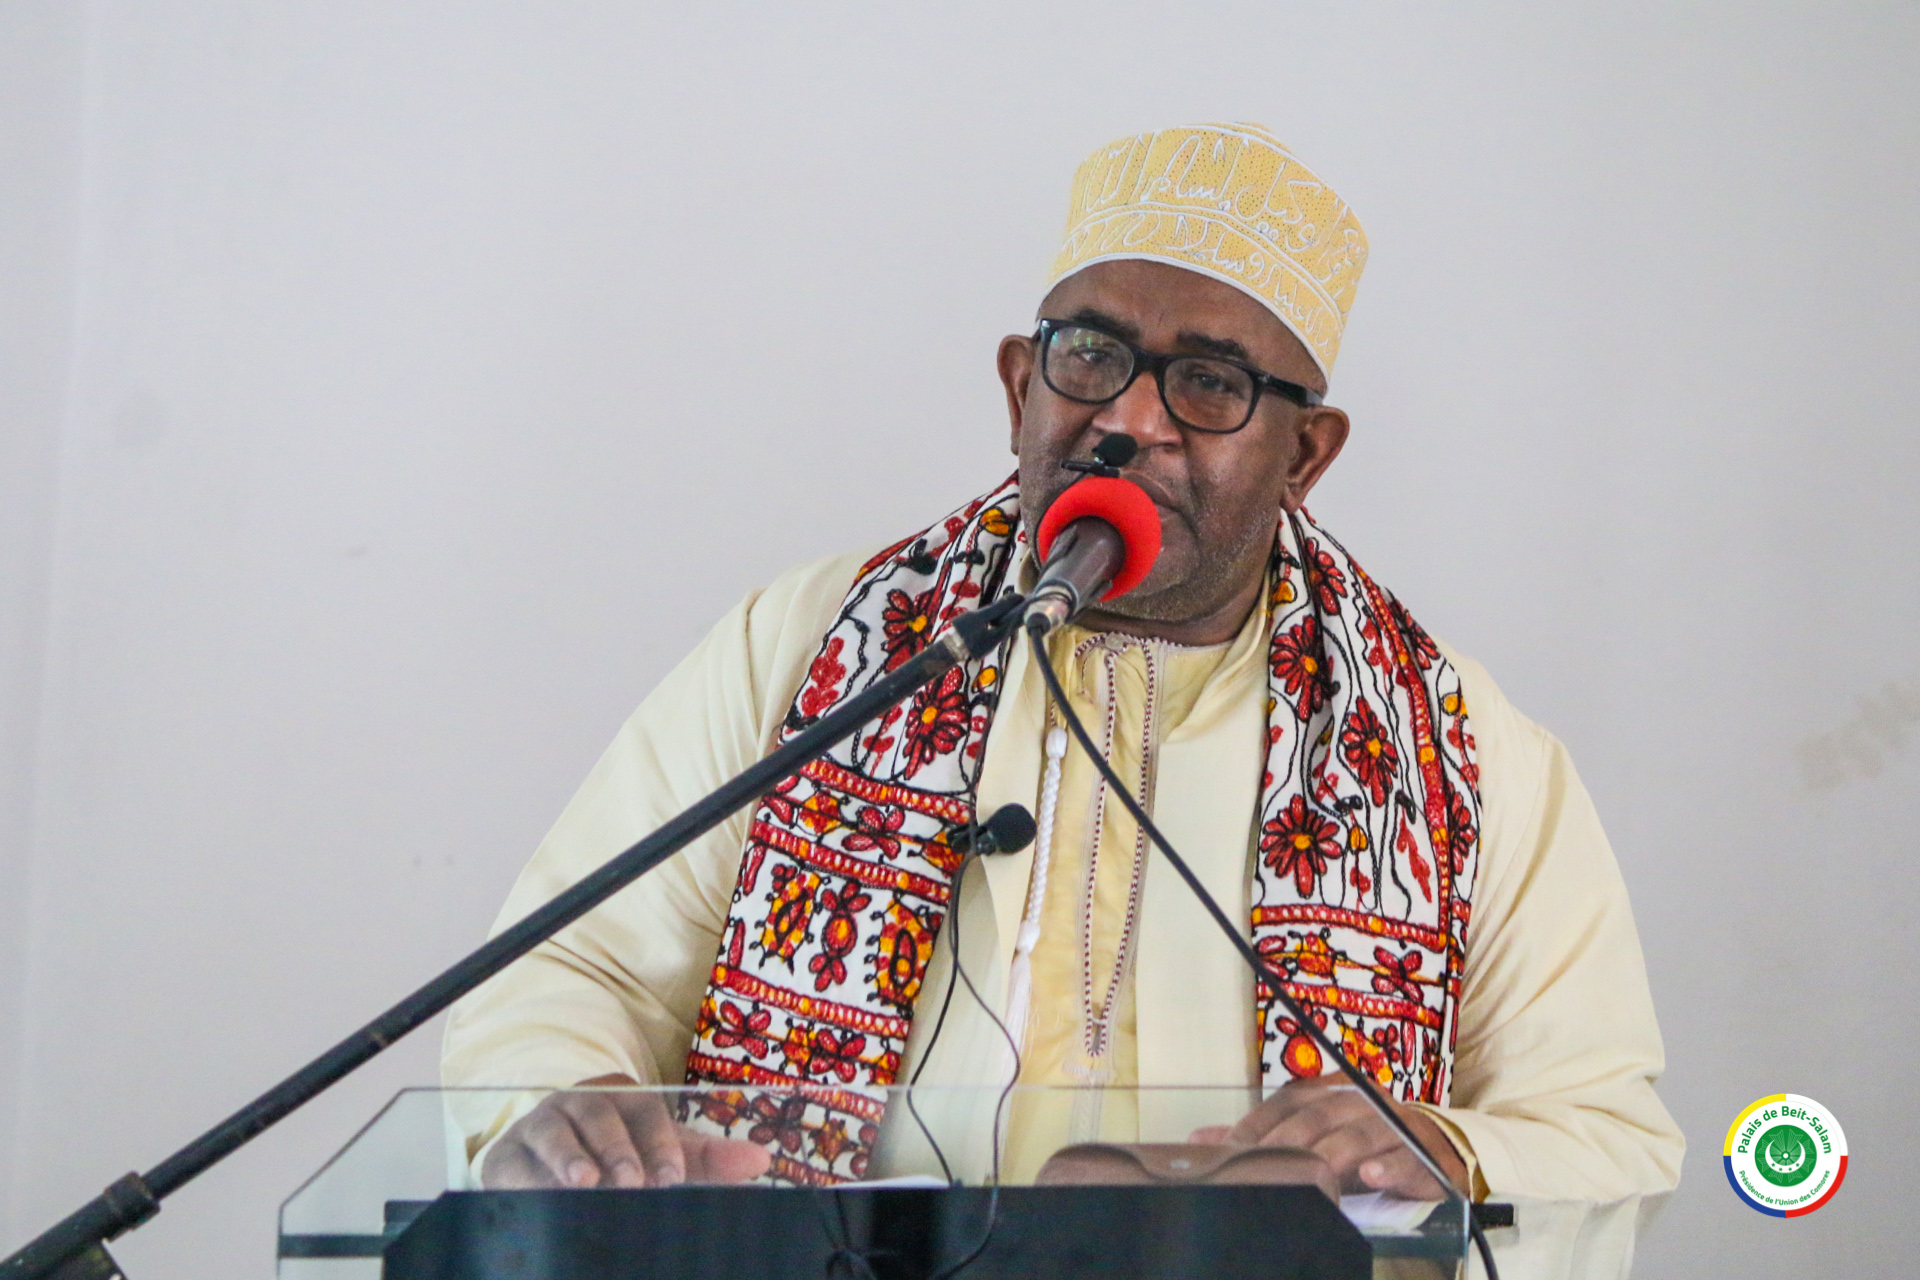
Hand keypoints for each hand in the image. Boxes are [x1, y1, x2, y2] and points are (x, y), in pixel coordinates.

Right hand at [482, 1075, 771, 1188]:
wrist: (546, 1169)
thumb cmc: (617, 1159)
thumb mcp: (662, 1158)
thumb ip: (708, 1161)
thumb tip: (761, 1160)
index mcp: (623, 1098)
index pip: (646, 1110)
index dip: (659, 1143)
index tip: (670, 1179)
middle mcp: (579, 1102)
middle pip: (599, 1115)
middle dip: (617, 1150)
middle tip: (630, 1183)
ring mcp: (540, 1125)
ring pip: (554, 1132)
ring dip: (569, 1158)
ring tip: (585, 1184)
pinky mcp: (505, 1155)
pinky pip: (514, 1162)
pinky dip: (529, 1179)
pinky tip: (543, 1196)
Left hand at [1190, 1076, 1466, 1198]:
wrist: (1443, 1152)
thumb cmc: (1369, 1145)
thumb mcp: (1318, 1139)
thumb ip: (1266, 1139)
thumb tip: (1203, 1140)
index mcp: (1337, 1092)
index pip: (1292, 1098)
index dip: (1262, 1120)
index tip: (1234, 1147)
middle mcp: (1365, 1102)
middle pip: (1322, 1115)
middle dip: (1289, 1139)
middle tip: (1264, 1163)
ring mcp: (1398, 1127)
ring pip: (1361, 1135)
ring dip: (1335, 1152)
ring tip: (1313, 1170)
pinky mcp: (1427, 1157)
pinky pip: (1408, 1161)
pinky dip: (1389, 1169)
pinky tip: (1371, 1177)